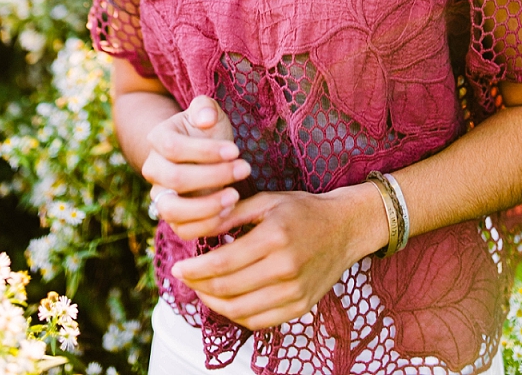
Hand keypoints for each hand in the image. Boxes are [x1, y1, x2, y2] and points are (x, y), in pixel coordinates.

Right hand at [142, 95, 251, 238]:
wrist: (200, 153)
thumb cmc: (206, 130)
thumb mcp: (208, 111)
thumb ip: (205, 108)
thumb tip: (206, 118)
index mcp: (158, 138)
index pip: (174, 148)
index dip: (205, 151)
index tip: (236, 150)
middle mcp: (153, 169)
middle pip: (175, 179)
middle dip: (213, 176)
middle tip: (245, 169)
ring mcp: (160, 196)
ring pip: (173, 210)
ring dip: (207, 206)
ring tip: (235, 195)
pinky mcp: (174, 218)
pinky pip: (183, 230)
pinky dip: (207, 225)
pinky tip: (229, 211)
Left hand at [170, 183, 387, 329]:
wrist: (344, 228)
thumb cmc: (303, 210)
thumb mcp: (267, 201)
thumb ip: (231, 214)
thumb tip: (197, 227)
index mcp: (274, 236)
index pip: (223, 262)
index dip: (195, 269)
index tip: (177, 267)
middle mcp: (285, 267)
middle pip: (228, 289)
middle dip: (198, 286)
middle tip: (184, 278)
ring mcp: (294, 291)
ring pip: (240, 310)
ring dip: (213, 304)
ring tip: (201, 290)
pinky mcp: (300, 306)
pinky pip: (259, 321)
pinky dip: (236, 315)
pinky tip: (225, 301)